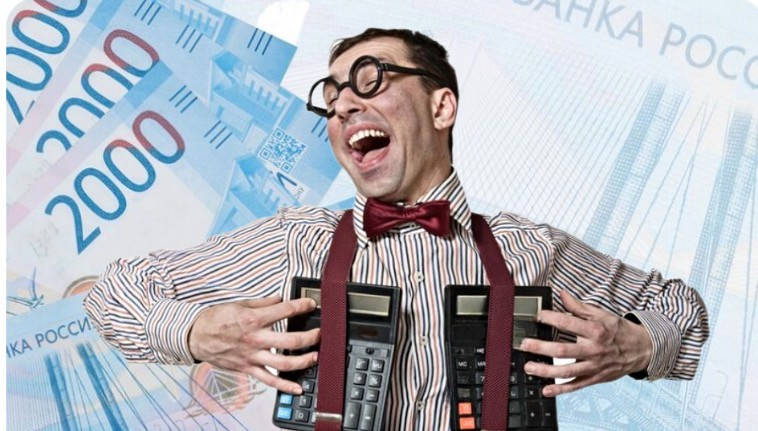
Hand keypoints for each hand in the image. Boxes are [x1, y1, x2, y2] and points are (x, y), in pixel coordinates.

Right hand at [188, 296, 319, 393]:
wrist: (195, 336)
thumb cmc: (215, 319)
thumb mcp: (239, 304)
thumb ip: (262, 303)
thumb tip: (280, 299)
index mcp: (254, 319)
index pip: (285, 311)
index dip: (302, 306)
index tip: (312, 304)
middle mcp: (256, 338)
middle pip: (291, 340)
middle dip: (310, 336)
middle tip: (319, 333)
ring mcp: (252, 356)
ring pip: (284, 362)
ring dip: (303, 360)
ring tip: (315, 356)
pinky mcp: (247, 368)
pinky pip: (269, 380)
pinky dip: (284, 386)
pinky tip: (297, 388)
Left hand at [518, 290, 652, 396]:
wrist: (642, 349)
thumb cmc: (619, 330)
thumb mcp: (602, 314)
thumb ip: (579, 307)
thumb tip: (562, 294)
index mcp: (595, 330)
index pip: (568, 323)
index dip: (550, 318)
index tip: (537, 316)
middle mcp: (593, 349)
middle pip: (563, 350)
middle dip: (541, 348)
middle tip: (524, 344)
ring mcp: (594, 366)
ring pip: (566, 370)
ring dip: (546, 370)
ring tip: (529, 367)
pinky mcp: (595, 378)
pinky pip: (576, 385)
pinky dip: (561, 389)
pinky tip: (546, 389)